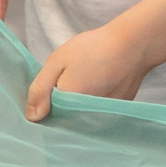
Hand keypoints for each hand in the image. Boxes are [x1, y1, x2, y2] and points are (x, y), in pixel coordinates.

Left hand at [25, 20, 157, 117]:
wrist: (134, 45)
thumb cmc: (94, 49)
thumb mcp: (58, 61)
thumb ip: (40, 89)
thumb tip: (32, 117)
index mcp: (68, 106)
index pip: (48, 118)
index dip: (44, 107)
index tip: (46, 93)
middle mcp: (85, 118)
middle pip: (65, 121)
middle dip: (60, 109)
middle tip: (67, 84)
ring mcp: (102, 118)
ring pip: (81, 119)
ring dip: (77, 109)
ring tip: (83, 85)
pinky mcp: (115, 114)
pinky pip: (96, 116)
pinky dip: (92, 106)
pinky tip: (96, 87)